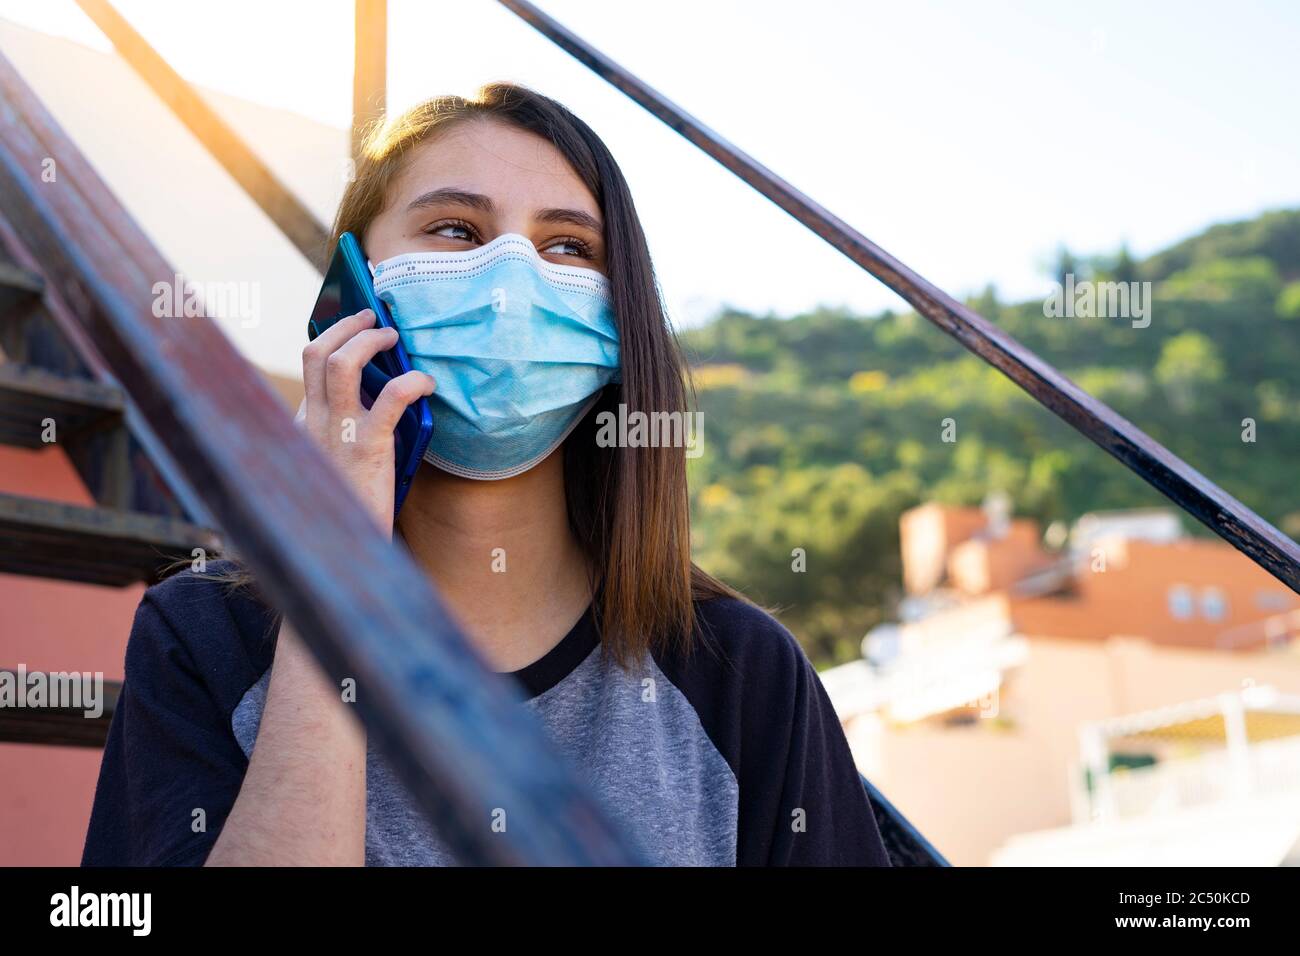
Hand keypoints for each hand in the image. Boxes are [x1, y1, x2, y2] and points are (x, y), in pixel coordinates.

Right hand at [297, 309, 434, 535]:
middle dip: (347, 325)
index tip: (350, 324)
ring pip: (342, 363)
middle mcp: (312, 422)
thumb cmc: (350, 505)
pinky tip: (427, 383)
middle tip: (374, 317)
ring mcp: (336, 433)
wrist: (344, 551)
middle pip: (316, 351)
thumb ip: (349, 426)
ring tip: (394, 338)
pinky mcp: (367, 448)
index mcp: (303, 423)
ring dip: (371, 340)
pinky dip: (411, 381)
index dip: (329, 336)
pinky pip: (390, 398)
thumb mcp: (338, 459)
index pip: (307, 365)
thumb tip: (382, 387)